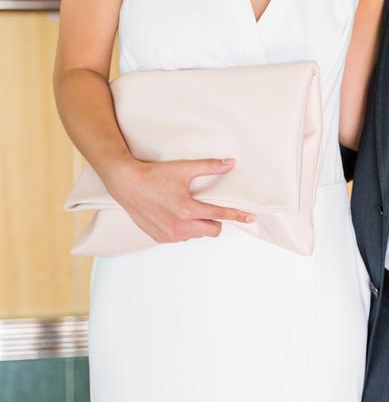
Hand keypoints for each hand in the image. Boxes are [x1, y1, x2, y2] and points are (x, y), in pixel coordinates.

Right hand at [105, 157, 255, 243]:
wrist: (126, 184)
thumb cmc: (153, 175)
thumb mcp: (183, 168)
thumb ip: (209, 167)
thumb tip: (229, 163)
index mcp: (187, 210)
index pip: (219, 215)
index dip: (237, 215)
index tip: (250, 217)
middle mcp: (179, 226)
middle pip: (212, 230)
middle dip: (215, 221)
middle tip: (208, 208)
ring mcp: (169, 234)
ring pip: (196, 235)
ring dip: (198, 225)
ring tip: (187, 209)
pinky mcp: (159, 237)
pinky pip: (181, 237)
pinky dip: (184, 229)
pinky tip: (175, 215)